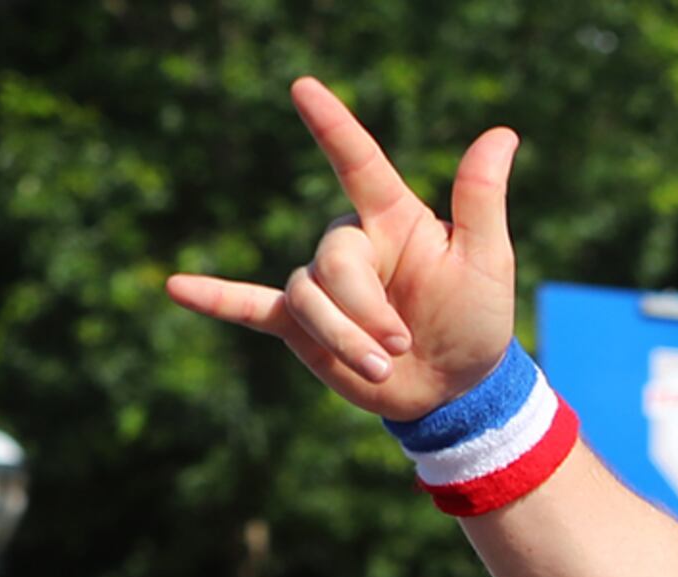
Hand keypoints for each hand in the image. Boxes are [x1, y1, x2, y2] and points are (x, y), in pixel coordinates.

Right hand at [165, 81, 520, 422]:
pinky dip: (216, 299)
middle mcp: (351, 242)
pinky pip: (251, 305)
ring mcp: (323, 284)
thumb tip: (501, 132)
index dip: (332, 126)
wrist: (454, 387)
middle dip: (365, 312)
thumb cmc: (475, 318)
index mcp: (392, 218)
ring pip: (306, 298)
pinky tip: (176, 288)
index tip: (302, 88)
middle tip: (402, 344)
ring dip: (343, 339)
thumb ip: (480, 199)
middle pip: (332, 262)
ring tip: (384, 367)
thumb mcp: (487, 261)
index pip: (357, 161)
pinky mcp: (302, 327)